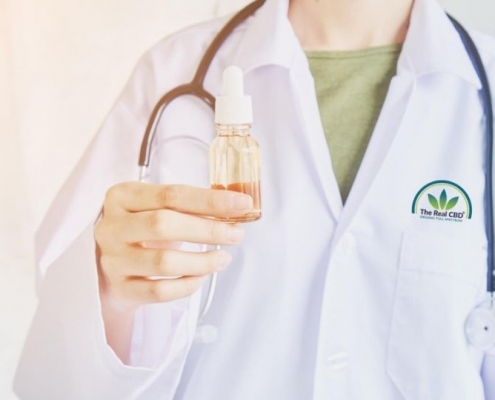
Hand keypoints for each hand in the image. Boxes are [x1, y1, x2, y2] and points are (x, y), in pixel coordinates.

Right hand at [95, 182, 252, 310]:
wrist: (114, 264)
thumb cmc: (144, 230)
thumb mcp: (159, 209)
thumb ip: (191, 205)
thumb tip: (238, 205)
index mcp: (122, 196)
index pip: (170, 194)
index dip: (210, 200)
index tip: (242, 204)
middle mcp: (112, 227)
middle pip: (163, 224)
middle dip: (208, 230)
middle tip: (236, 235)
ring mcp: (113, 260)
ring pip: (163, 262)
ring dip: (202, 261)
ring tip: (223, 258)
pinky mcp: (120, 288)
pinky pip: (160, 291)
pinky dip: (187, 285)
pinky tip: (201, 276)